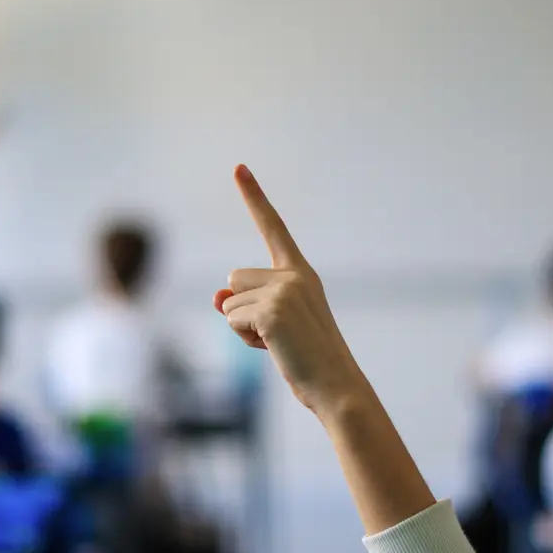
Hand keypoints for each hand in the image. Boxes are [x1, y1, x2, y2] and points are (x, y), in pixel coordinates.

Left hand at [213, 165, 363, 415]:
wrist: (335, 386)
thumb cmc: (307, 359)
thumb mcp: (273, 326)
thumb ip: (245, 304)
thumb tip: (216, 295)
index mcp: (302, 273)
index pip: (273, 228)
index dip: (254, 196)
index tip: (238, 166)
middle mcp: (294, 274)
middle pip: (234, 278)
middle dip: (241, 308)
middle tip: (276, 334)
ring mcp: (283, 290)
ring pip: (228, 301)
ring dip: (241, 326)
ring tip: (277, 343)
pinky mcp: (271, 310)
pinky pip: (232, 318)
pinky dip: (244, 338)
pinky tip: (273, 348)